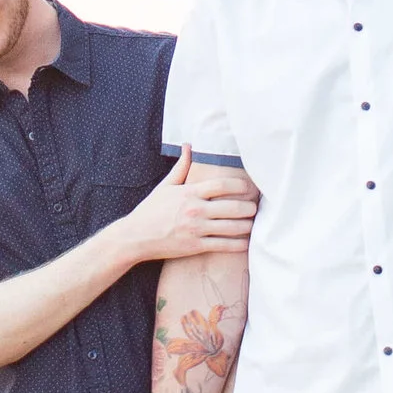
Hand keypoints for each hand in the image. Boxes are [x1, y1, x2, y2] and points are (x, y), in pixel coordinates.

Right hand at [119, 149, 256, 268]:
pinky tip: (246, 243)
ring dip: (247, 226)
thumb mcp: (165, 186)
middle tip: (256, 207)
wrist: (136, 236)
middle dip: (249, 207)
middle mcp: (195, 210)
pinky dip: (238, 244)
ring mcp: (196, 229)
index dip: (240, 185)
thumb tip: (188, 145)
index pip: (222, 184)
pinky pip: (223, 246)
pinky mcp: (196, 246)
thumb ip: (181, 166)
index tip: (249, 187)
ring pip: (232, 227)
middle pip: (232, 206)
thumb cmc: (151, 210)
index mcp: (190, 192)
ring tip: (253, 224)